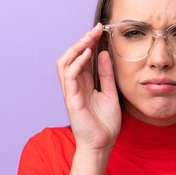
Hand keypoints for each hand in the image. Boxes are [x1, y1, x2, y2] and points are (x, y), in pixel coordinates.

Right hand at [56, 23, 120, 151]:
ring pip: (65, 62)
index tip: (100, 30)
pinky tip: (87, 54)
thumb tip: (104, 54)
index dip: (89, 42)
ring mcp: (71, 92)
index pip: (82, 57)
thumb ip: (106, 74)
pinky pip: (70, 76)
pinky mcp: (71, 99)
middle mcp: (74, 86)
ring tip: (89, 37)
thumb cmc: (104, 124)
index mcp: (84, 84)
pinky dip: (77, 63)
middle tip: (95, 29)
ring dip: (76, 47)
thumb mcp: (110, 93)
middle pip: (71, 56)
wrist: (102, 145)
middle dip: (82, 40)